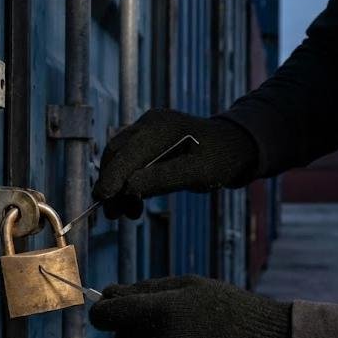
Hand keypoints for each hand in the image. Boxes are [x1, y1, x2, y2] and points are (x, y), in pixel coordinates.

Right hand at [92, 109, 258, 218]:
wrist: (235, 146)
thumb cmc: (221, 158)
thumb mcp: (198, 173)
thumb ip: (163, 178)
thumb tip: (129, 187)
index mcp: (161, 127)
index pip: (126, 153)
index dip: (111, 177)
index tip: (102, 200)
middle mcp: (149, 123)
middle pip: (116, 154)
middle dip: (111, 185)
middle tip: (112, 214)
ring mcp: (147, 130)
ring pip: (120, 159)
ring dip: (118, 187)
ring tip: (128, 213)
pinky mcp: (148, 141)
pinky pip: (129, 161)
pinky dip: (128, 182)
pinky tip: (135, 202)